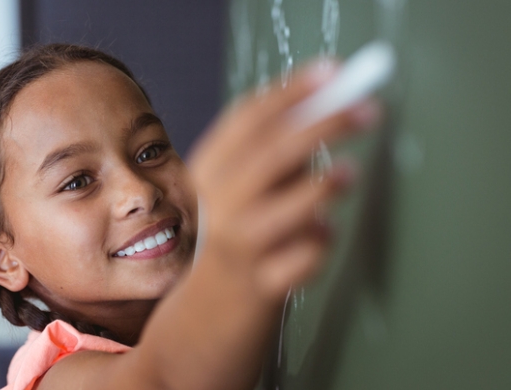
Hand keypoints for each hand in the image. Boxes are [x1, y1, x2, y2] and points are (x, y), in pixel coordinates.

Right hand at [188, 63, 379, 299]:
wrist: (213, 303)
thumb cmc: (240, 228)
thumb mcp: (241, 182)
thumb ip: (275, 148)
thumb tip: (331, 102)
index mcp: (210, 168)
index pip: (247, 117)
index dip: (292, 91)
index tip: (333, 72)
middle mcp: (218, 204)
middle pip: (270, 153)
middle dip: (324, 124)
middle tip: (366, 110)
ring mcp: (237, 245)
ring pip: (284, 210)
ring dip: (323, 185)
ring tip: (349, 173)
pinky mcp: (261, 283)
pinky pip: (303, 258)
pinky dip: (321, 243)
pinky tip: (323, 235)